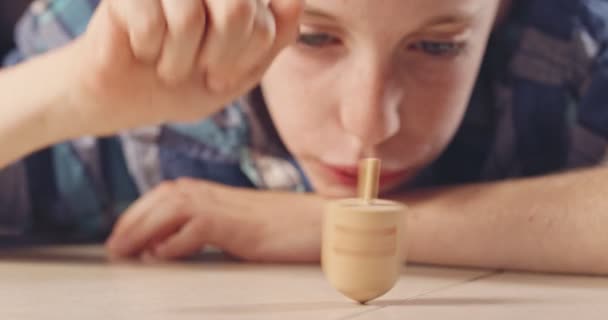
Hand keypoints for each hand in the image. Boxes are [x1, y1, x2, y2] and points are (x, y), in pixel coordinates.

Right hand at [64, 0, 301, 135]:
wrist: (126, 99)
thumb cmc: (186, 82)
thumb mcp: (241, 72)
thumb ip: (274, 37)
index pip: (267, 19)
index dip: (246, 58)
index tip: (220, 75)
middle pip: (237, 9)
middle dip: (219, 57)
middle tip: (200, 71)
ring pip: (190, 14)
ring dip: (179, 60)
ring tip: (167, 66)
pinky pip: (151, 20)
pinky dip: (148, 49)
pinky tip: (142, 50)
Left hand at [105, 178, 324, 261]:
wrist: (317, 222)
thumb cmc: (281, 226)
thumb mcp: (235, 224)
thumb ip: (203, 229)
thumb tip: (166, 245)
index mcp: (212, 191)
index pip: (164, 195)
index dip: (137, 213)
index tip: (121, 235)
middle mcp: (214, 193)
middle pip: (161, 199)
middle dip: (131, 221)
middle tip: (113, 247)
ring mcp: (224, 206)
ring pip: (171, 209)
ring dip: (143, 229)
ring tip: (125, 251)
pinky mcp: (235, 224)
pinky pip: (195, 228)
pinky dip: (174, 242)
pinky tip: (161, 255)